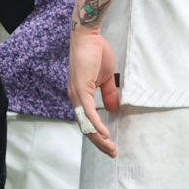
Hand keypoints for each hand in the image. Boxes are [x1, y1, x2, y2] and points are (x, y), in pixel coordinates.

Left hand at [68, 24, 118, 156]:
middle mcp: (76, 98)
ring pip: (86, 123)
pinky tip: (104, 134)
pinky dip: (96, 124)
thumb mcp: (106, 78)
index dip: (98, 135)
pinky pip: (88, 112)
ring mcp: (76, 94)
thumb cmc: (96, 52)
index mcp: (81, 96)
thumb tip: (113, 110)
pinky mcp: (80, 89)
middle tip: (112, 153)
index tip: (110, 145)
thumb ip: (109, 94)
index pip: (88, 122)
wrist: (88, 36)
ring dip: (98, 138)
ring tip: (110, 148)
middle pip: (86, 127)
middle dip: (99, 143)